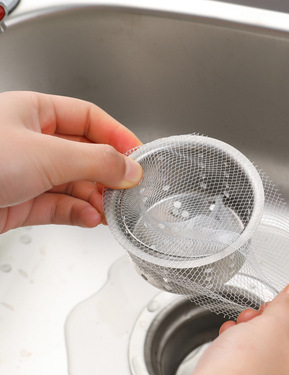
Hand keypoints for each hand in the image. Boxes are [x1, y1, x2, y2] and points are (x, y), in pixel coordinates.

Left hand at [0, 91, 142, 232]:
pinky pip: (60, 206)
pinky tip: (90, 218)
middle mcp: (32, 142)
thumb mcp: (46, 154)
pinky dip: (78, 213)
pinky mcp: (21, 202)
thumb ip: (96, 161)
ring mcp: (27, 173)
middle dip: (108, 174)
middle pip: (85, 154)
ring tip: (112, 210)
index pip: (90, 118)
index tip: (139, 156)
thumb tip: (130, 168)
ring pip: (75, 184)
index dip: (117, 135)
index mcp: (35, 113)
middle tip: (128, 190)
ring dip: (96, 199)